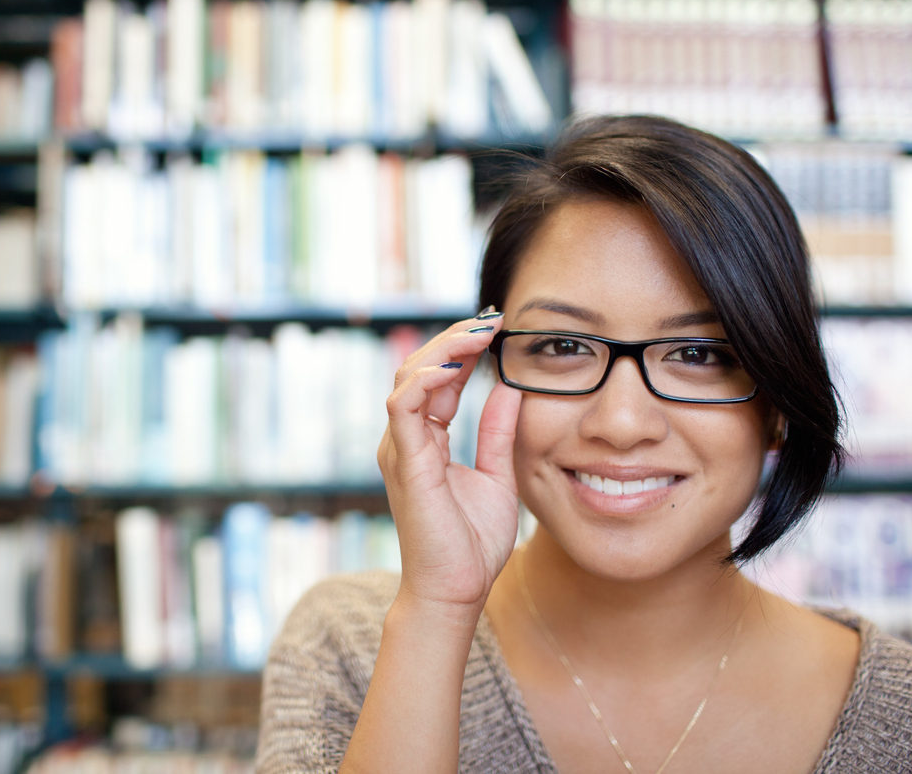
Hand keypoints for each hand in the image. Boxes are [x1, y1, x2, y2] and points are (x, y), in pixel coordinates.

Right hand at [378, 311, 522, 614]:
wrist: (457, 591)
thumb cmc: (472, 544)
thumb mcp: (497, 475)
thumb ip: (497, 431)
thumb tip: (510, 388)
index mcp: (425, 440)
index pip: (437, 379)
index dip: (463, 350)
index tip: (496, 329)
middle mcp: (406, 439)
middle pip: (419, 368)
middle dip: (454, 339)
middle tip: (491, 320)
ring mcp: (401, 449)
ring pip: (409, 378)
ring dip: (444, 350)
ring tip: (479, 333)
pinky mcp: (405, 462)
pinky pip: (404, 407)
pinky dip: (425, 380)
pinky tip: (455, 365)